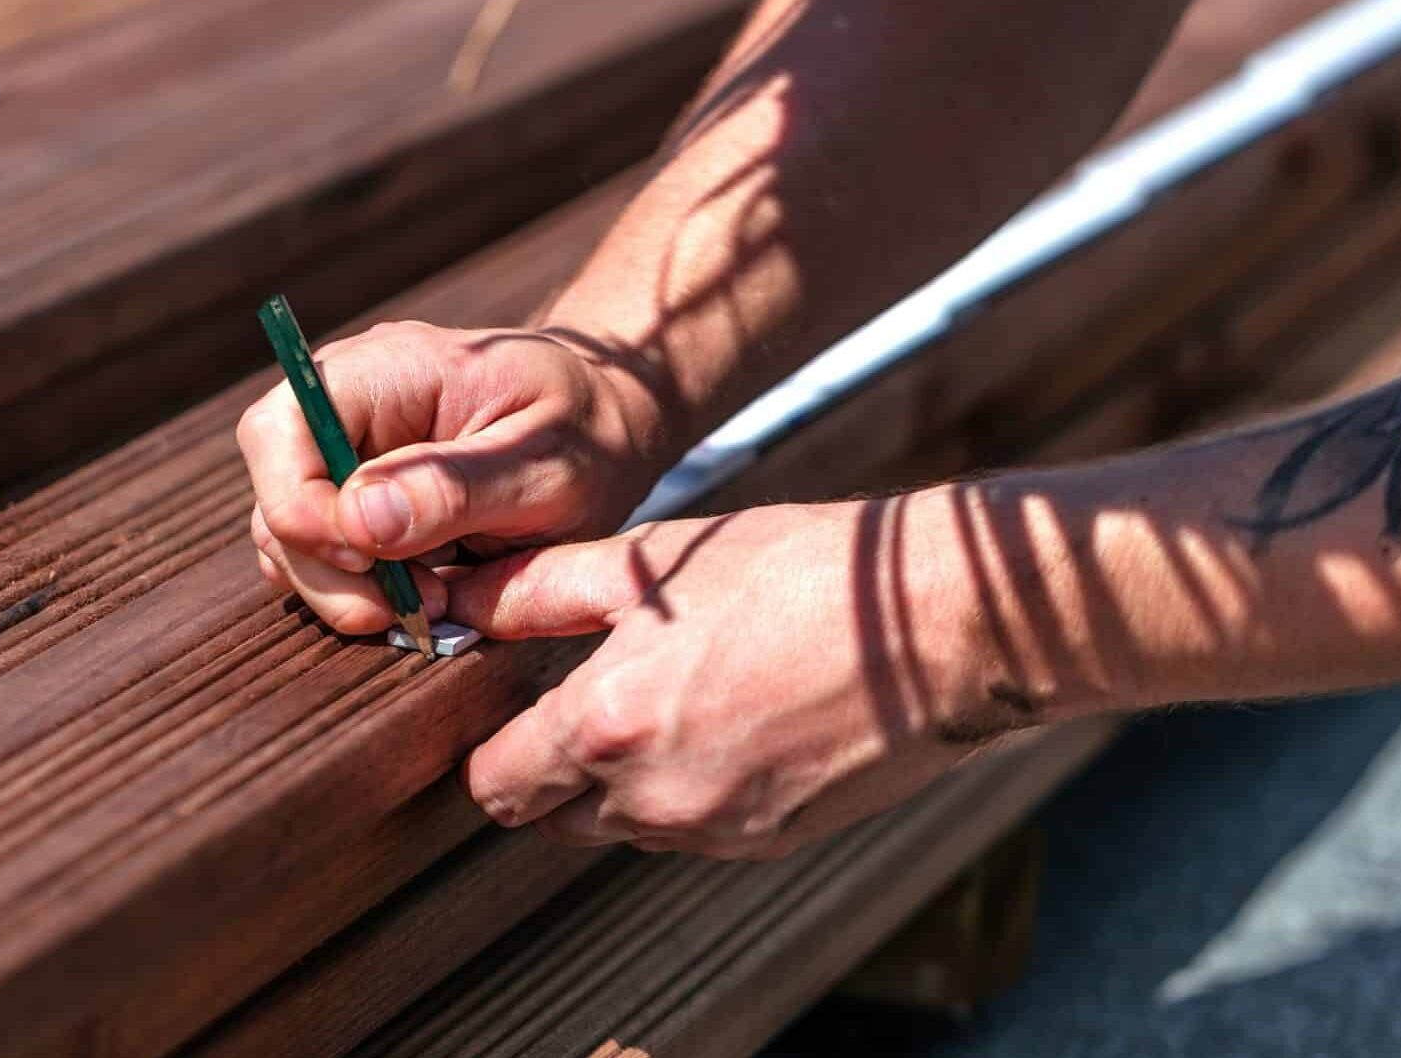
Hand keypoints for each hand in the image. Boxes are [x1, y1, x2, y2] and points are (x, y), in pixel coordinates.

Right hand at [238, 320, 675, 635]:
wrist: (609, 427)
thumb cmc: (588, 432)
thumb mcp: (549, 462)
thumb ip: (457, 488)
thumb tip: (358, 520)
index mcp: (381, 369)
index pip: (276, 432)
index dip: (302, 509)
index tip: (374, 563)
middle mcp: (343, 407)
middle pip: (272, 498)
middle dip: (326, 571)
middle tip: (410, 608)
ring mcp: (344, 456)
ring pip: (287, 541)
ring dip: (345, 592)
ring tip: (432, 601)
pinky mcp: (357, 502)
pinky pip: (323, 558)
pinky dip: (362, 594)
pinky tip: (426, 595)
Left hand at [452, 498, 1033, 858]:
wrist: (937, 624)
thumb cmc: (798, 572)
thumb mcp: (651, 561)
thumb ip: (541, 591)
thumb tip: (463, 602)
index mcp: (606, 726)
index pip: (495, 786)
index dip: (491, 745)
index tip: (508, 702)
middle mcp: (653, 798)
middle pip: (553, 816)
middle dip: (552, 766)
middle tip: (584, 689)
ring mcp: (716, 829)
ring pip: (625, 824)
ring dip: (623, 776)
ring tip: (669, 689)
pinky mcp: (771, 839)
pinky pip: (693, 826)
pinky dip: (688, 785)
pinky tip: (727, 713)